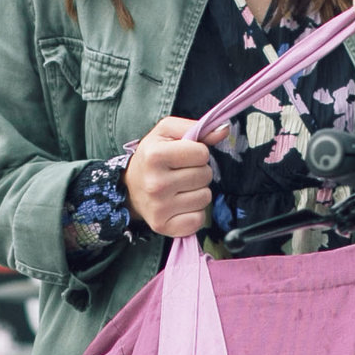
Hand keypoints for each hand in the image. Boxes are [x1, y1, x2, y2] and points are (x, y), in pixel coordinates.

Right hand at [125, 117, 213, 236]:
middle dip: (199, 172)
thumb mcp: (167, 132)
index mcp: (155, 156)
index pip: (202, 153)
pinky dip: (194, 212)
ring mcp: (159, 208)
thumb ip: (196, 128)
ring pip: (205, 197)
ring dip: (198, 192)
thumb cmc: (152, 156)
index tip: (183, 156)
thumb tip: (224, 130)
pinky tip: (180, 205)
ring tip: (180, 189)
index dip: (197, 152)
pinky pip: (199, 219)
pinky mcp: (163, 226)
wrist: (129, 188)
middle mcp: (155, 183)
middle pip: (205, 175)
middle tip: (181, 173)